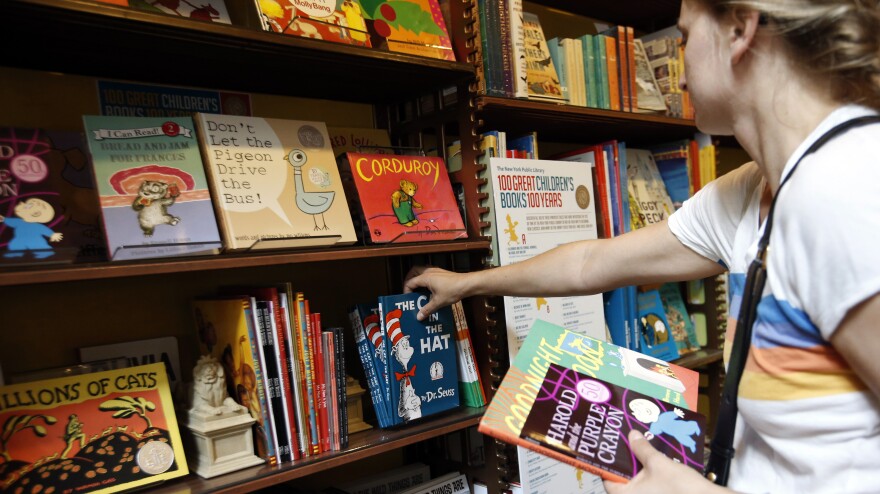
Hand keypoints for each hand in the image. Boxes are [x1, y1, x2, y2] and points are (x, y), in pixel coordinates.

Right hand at [403, 266, 468, 320]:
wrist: (467, 284)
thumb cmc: (452, 291)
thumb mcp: (438, 302)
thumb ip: (427, 309)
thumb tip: (418, 317)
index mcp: (425, 277)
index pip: (410, 282)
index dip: (406, 290)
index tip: (408, 299)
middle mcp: (429, 271)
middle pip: (413, 272)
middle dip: (409, 280)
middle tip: (409, 290)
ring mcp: (435, 270)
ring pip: (421, 271)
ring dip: (417, 278)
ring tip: (417, 289)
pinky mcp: (441, 272)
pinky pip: (428, 273)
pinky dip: (424, 279)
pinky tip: (428, 288)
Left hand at [604, 430, 724, 493]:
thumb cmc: (680, 487)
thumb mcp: (658, 463)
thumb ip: (642, 448)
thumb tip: (631, 435)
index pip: (608, 479)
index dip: (609, 462)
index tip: (611, 446)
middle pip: (623, 479)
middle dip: (626, 461)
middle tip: (626, 441)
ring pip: (637, 482)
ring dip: (639, 466)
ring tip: (640, 446)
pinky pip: (649, 486)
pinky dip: (649, 474)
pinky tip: (654, 459)